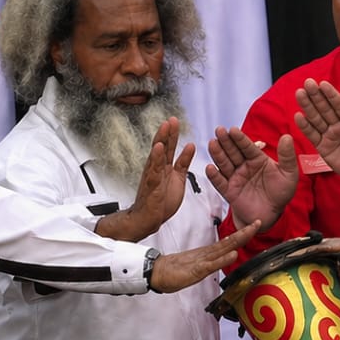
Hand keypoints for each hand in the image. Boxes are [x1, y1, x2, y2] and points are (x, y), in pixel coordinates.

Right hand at [98, 117, 194, 241]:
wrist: (148, 219)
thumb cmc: (161, 200)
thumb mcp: (178, 178)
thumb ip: (183, 162)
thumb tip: (190, 146)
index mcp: (164, 167)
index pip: (168, 147)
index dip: (172, 134)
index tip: (175, 120)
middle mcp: (156, 169)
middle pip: (162, 147)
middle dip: (167, 133)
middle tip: (172, 120)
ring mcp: (153, 177)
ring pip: (157, 156)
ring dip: (161, 141)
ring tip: (165, 128)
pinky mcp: (152, 187)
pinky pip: (155, 171)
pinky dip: (157, 160)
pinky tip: (159, 149)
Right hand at [148, 219, 261, 292]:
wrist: (156, 273)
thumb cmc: (174, 271)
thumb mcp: (196, 268)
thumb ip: (208, 263)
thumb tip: (221, 258)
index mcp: (208, 253)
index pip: (229, 242)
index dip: (242, 234)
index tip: (254, 226)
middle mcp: (208, 254)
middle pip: (230, 241)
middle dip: (245, 232)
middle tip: (258, 222)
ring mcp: (203, 260)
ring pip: (223, 248)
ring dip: (238, 240)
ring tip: (250, 231)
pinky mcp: (197, 269)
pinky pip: (212, 264)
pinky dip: (224, 259)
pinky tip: (233, 254)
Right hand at [205, 127, 297, 231]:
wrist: (272, 215)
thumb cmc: (281, 193)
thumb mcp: (289, 174)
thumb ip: (287, 156)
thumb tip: (287, 136)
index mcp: (257, 159)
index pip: (247, 147)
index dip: (240, 138)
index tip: (233, 129)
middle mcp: (244, 166)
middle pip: (233, 152)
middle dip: (226, 141)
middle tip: (219, 130)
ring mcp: (235, 178)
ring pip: (224, 164)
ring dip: (218, 154)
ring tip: (212, 144)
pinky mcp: (229, 191)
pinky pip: (220, 183)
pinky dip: (214, 176)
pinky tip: (209, 168)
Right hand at [293, 78, 339, 181]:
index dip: (332, 95)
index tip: (323, 84)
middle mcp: (339, 124)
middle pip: (326, 108)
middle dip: (316, 96)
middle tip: (307, 82)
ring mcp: (330, 135)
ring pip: (317, 119)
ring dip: (307, 107)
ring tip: (299, 93)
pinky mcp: (323, 147)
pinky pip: (312, 135)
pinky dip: (305, 126)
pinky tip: (298, 116)